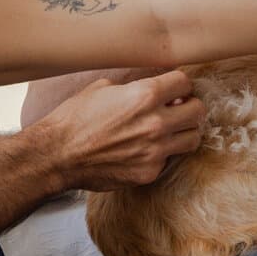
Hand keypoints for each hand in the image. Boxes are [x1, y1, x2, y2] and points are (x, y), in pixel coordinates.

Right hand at [43, 70, 205, 190]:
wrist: (58, 154)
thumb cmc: (75, 118)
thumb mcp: (103, 88)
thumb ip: (134, 87)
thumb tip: (153, 88)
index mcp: (145, 95)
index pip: (185, 83)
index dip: (179, 85)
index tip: (174, 90)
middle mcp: (156, 123)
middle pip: (198, 111)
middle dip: (189, 107)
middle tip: (178, 110)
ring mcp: (155, 151)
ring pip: (193, 138)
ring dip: (184, 132)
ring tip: (169, 131)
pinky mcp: (149, 172)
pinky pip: (169, 160)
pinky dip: (162, 154)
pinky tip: (145, 150)